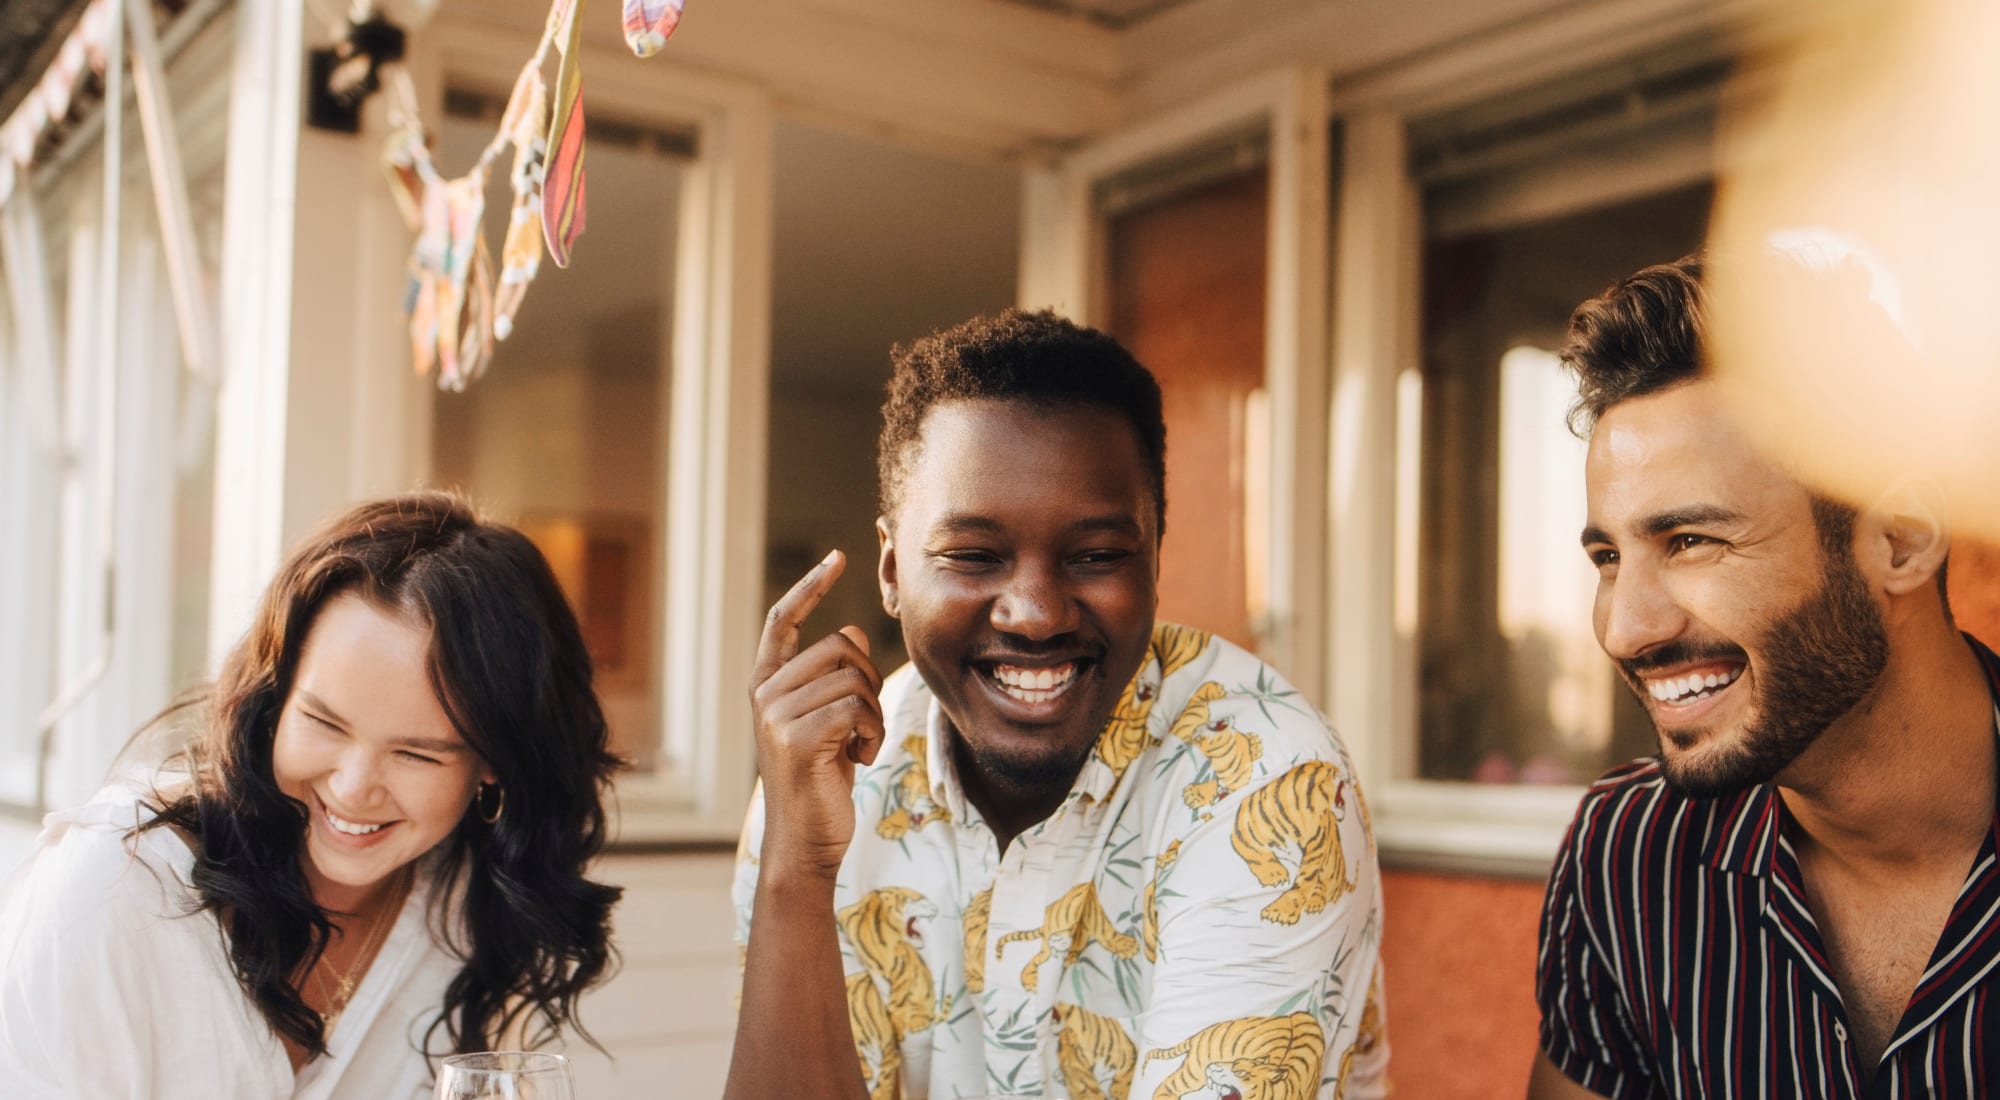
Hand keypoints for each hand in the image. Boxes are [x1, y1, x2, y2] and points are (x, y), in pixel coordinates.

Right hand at [750, 550, 885, 880]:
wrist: (806, 841)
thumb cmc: (821, 782)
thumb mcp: (824, 722)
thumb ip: (829, 679)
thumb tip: (851, 634)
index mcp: (767, 684)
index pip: (784, 619)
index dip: (811, 586)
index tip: (838, 555)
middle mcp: (764, 692)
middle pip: (840, 645)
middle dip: (868, 681)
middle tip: (862, 726)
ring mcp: (775, 714)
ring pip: (854, 678)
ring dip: (873, 715)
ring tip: (857, 747)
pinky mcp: (795, 737)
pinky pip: (857, 708)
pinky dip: (872, 734)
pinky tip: (858, 760)